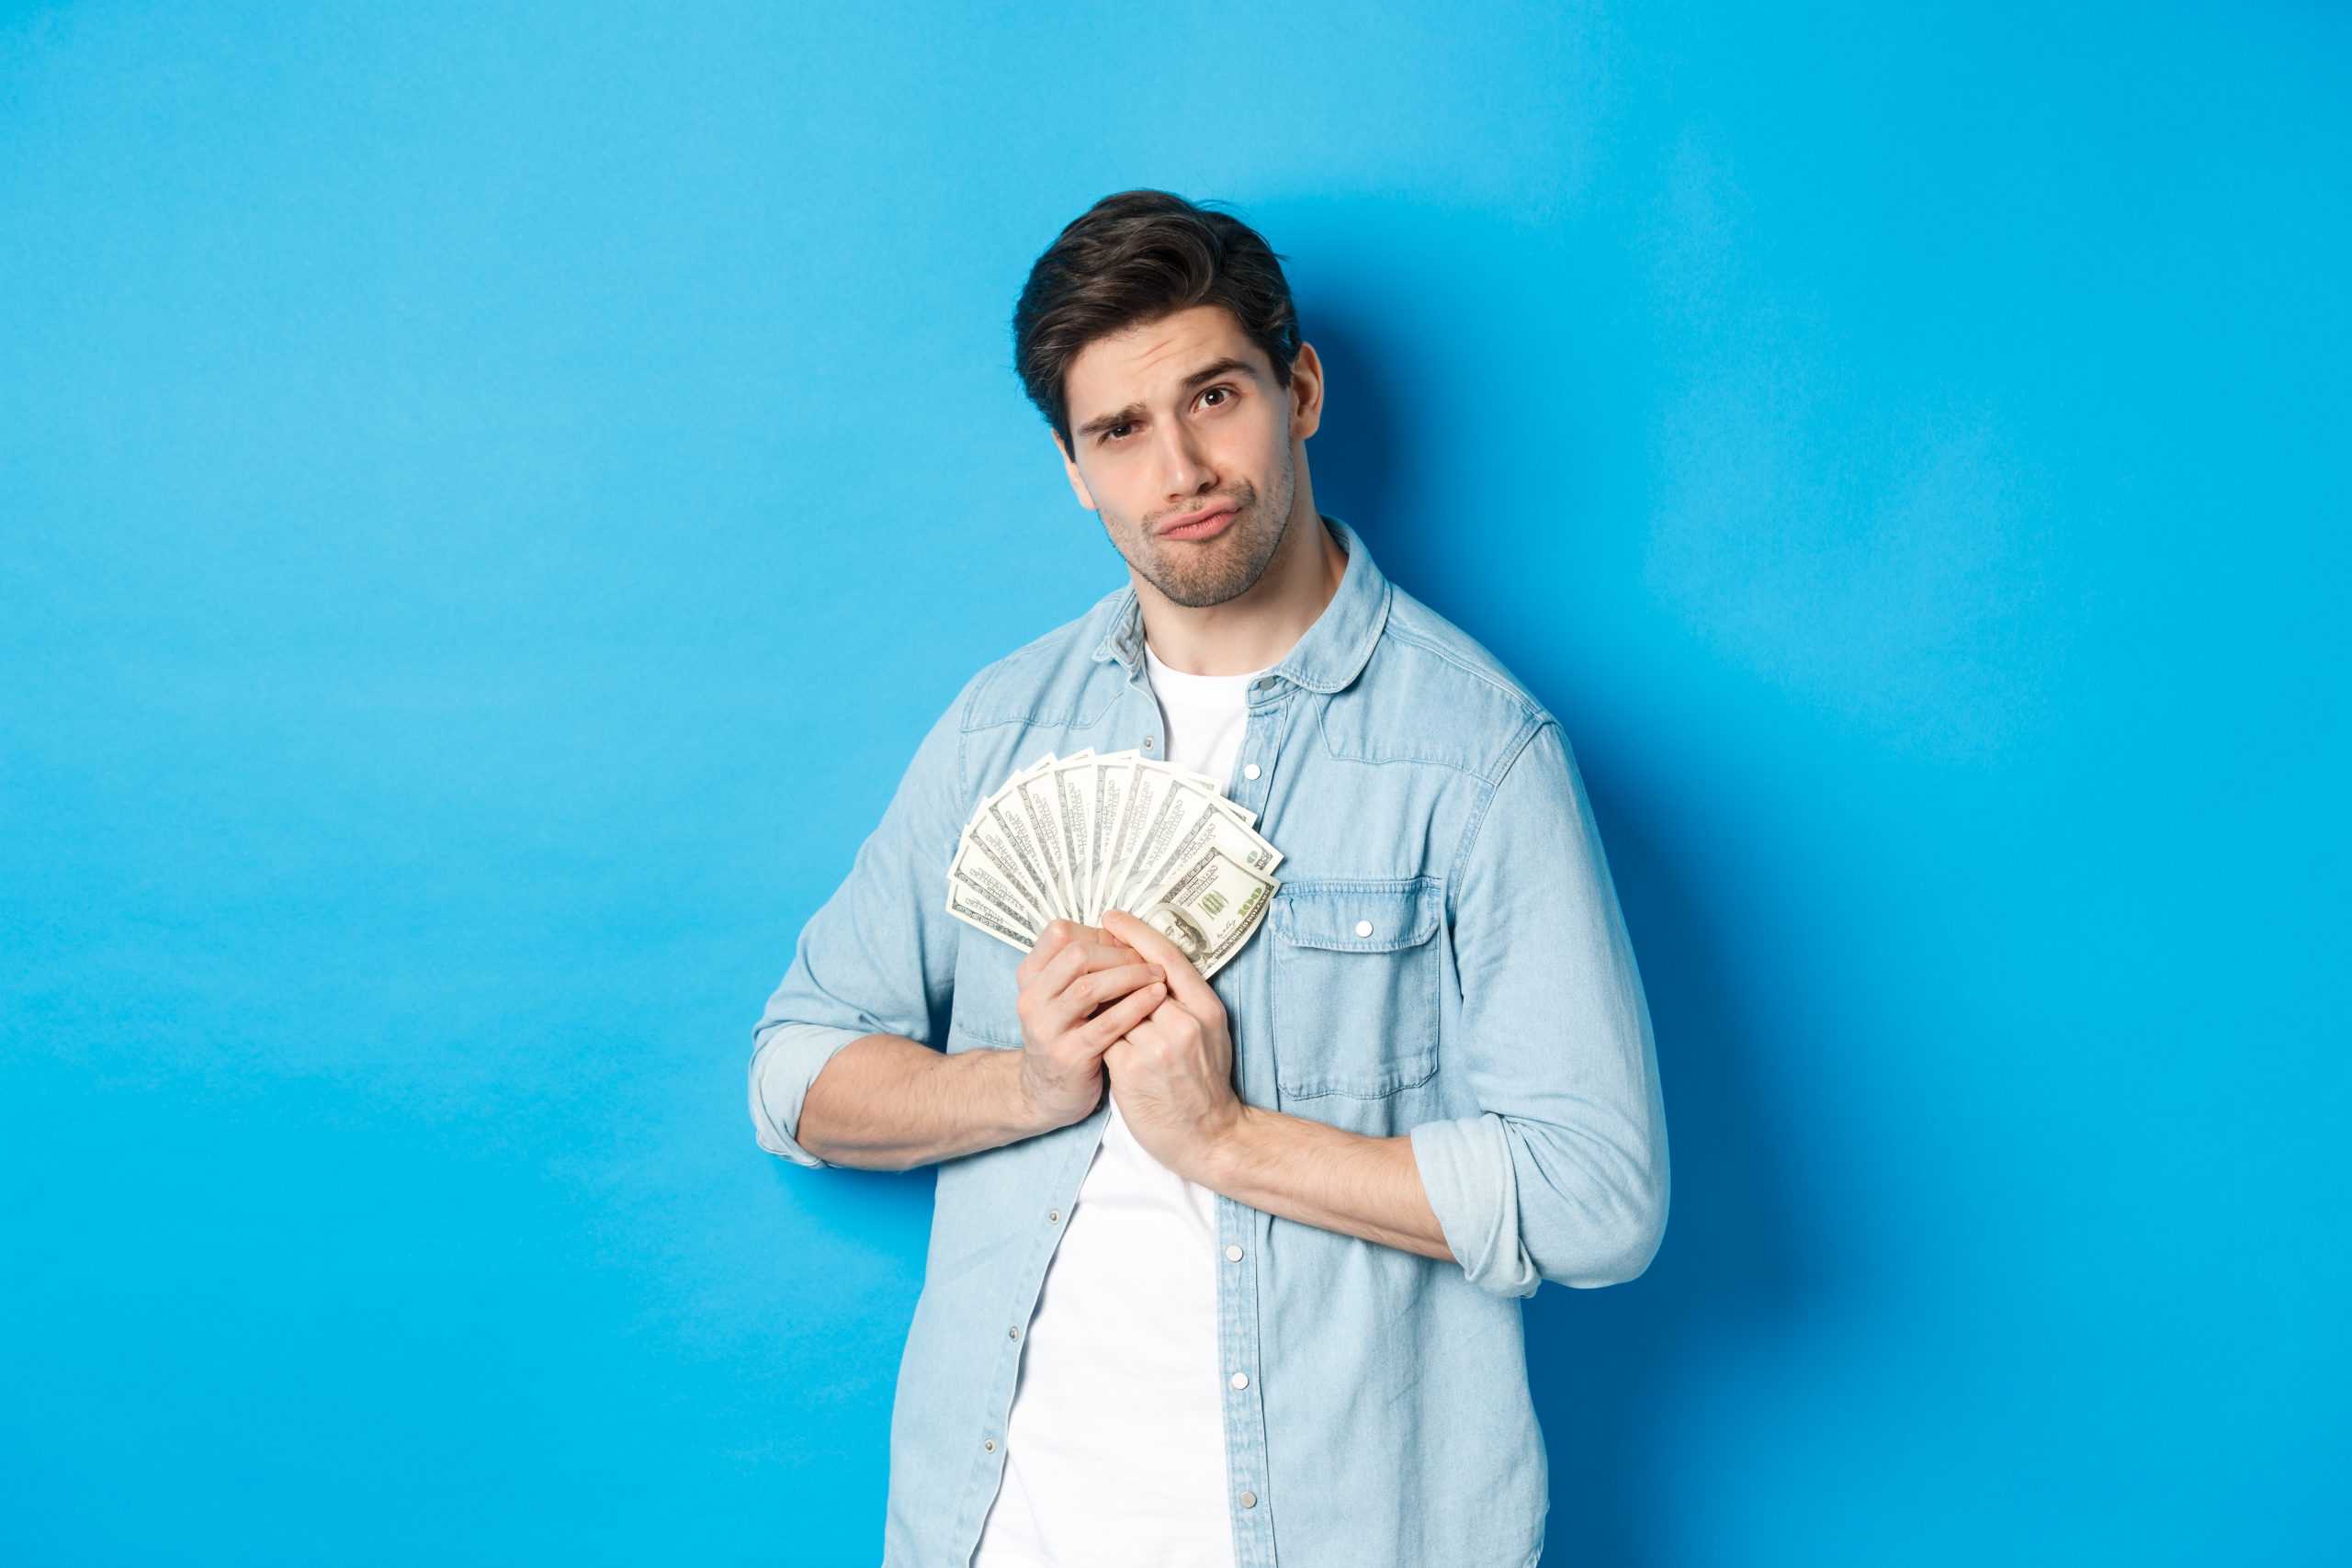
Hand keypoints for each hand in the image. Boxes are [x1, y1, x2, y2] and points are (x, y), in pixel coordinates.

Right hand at [1013, 920, 1167, 1131]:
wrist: (1048, 1092)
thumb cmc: (1068, 1034)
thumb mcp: (1065, 995)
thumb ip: (1087, 967)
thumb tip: (1128, 935)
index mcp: (1031, 976)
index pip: (1060, 933)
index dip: (1098, 933)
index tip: (1127, 942)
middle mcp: (1032, 999)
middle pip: (1076, 955)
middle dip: (1120, 954)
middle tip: (1150, 962)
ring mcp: (1047, 1029)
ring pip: (1089, 987)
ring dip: (1131, 977)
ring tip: (1159, 978)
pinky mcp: (1068, 1056)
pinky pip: (1106, 1024)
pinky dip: (1135, 1006)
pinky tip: (1157, 998)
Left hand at [1097, 907, 1245, 1181]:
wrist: (1209, 1137)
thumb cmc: (1207, 1085)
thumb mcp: (1211, 1034)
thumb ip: (1186, 1000)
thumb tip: (1153, 967)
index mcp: (1206, 1009)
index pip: (1167, 958)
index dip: (1137, 933)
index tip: (1112, 918)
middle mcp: (1184, 1023)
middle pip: (1134, 981)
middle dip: (1110, 974)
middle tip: (1086, 959)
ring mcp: (1158, 1046)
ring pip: (1115, 1009)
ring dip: (1103, 1011)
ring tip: (1091, 1010)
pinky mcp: (1132, 1069)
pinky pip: (1105, 1038)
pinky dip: (1100, 1039)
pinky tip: (1097, 1043)